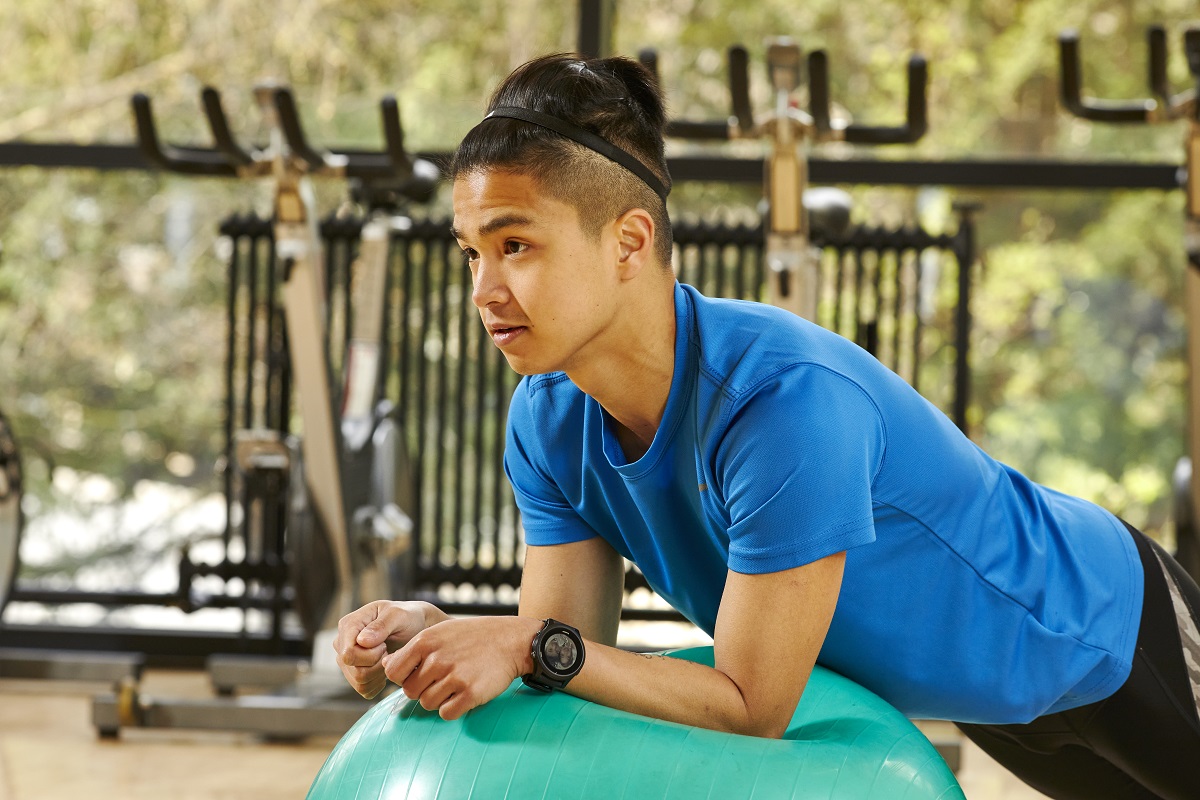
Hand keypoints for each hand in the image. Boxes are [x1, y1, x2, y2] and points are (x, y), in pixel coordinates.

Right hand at [334, 600, 439, 698]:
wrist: (414, 626)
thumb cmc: (406, 617)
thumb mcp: (398, 615)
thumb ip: (380, 626)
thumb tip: (362, 641)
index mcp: (348, 625)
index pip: (348, 654)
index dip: (370, 655)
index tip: (384, 645)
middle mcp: (342, 643)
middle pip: (354, 670)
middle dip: (376, 664)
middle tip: (388, 651)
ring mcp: (347, 660)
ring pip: (358, 682)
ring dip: (379, 673)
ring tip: (387, 657)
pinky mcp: (354, 673)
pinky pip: (363, 689)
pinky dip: (378, 682)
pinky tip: (385, 667)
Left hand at [383, 616, 539, 719]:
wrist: (510, 640)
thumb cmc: (472, 637)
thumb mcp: (439, 633)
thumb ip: (412, 649)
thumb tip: (386, 665)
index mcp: (426, 641)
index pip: (393, 672)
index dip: (403, 677)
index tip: (417, 674)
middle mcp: (437, 659)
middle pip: (410, 691)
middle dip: (422, 689)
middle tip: (442, 679)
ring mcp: (454, 677)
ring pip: (427, 704)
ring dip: (438, 699)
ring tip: (455, 684)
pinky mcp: (470, 693)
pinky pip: (446, 713)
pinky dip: (452, 708)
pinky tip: (463, 694)